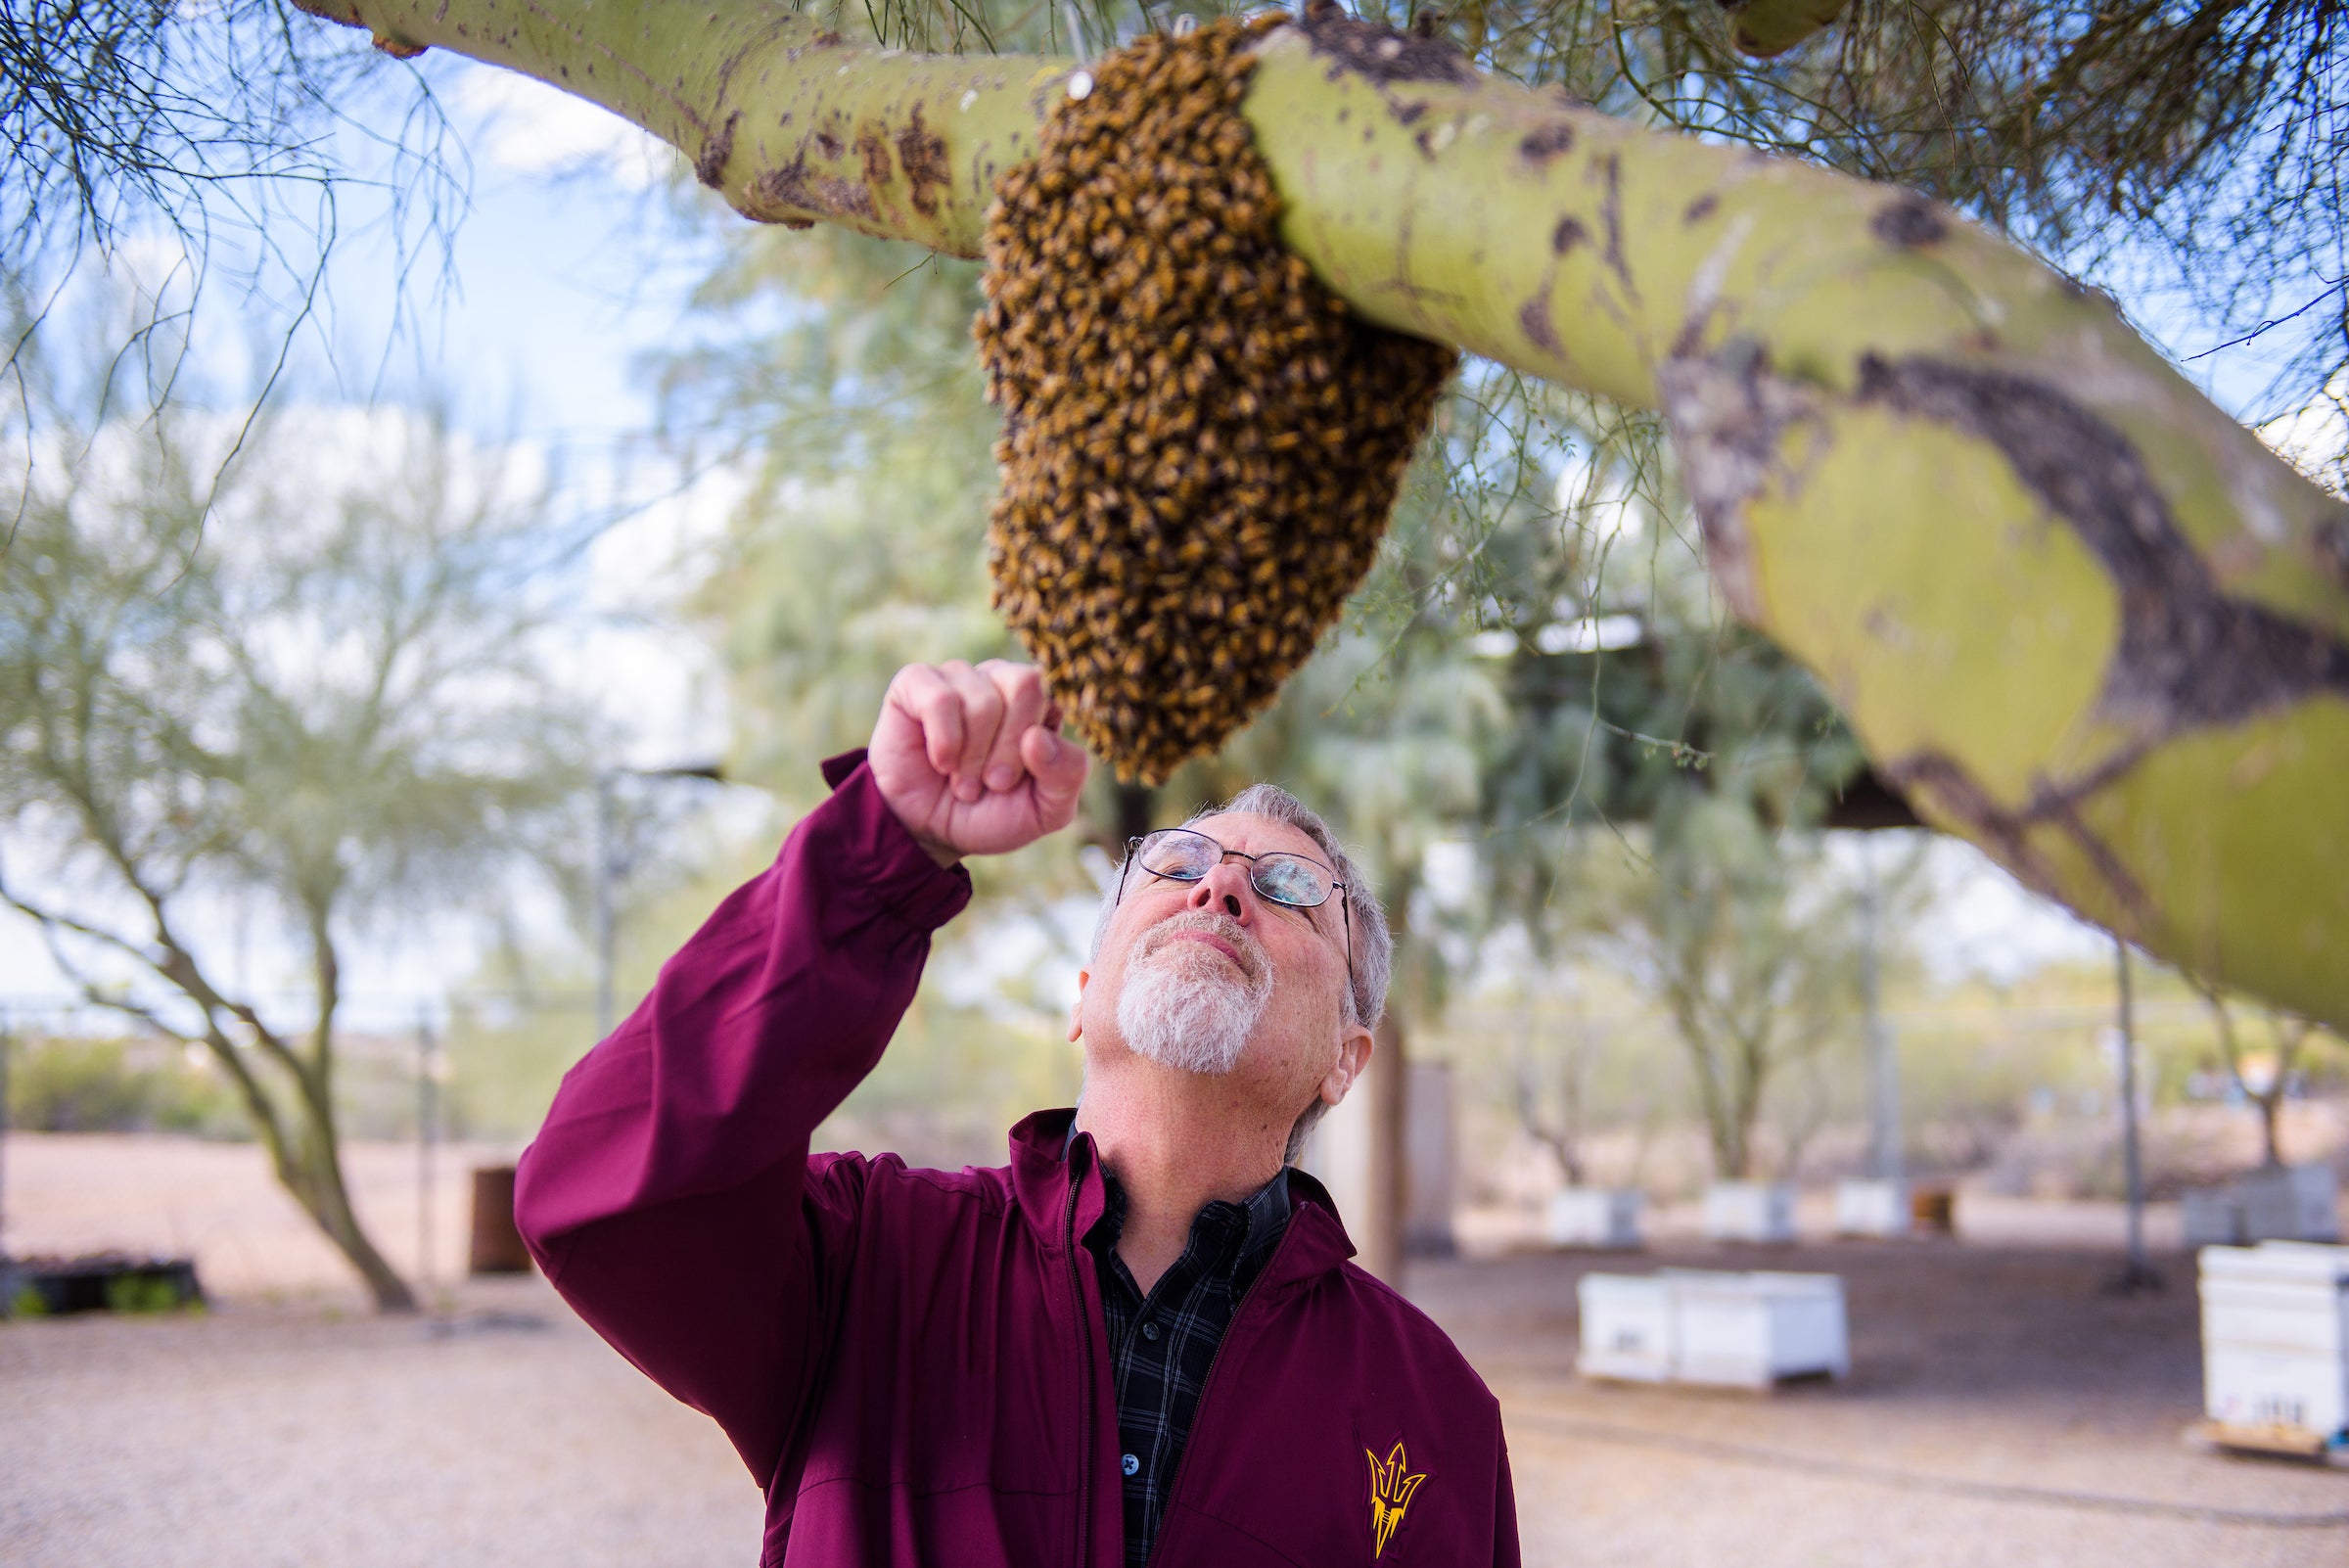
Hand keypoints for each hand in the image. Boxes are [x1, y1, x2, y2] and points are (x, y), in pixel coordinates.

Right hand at [868, 660, 1089, 864]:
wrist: (928, 831)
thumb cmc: (989, 814)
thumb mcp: (1045, 810)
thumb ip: (1067, 775)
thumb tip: (1038, 735)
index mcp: (1040, 702)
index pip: (1058, 697)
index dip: (1040, 746)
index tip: (1018, 781)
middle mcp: (1002, 679)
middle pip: (1025, 686)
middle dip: (1008, 748)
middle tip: (992, 783)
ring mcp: (959, 676)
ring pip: (983, 700)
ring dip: (972, 757)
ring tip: (963, 782)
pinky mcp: (916, 683)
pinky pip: (940, 699)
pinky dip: (944, 742)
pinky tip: (941, 762)